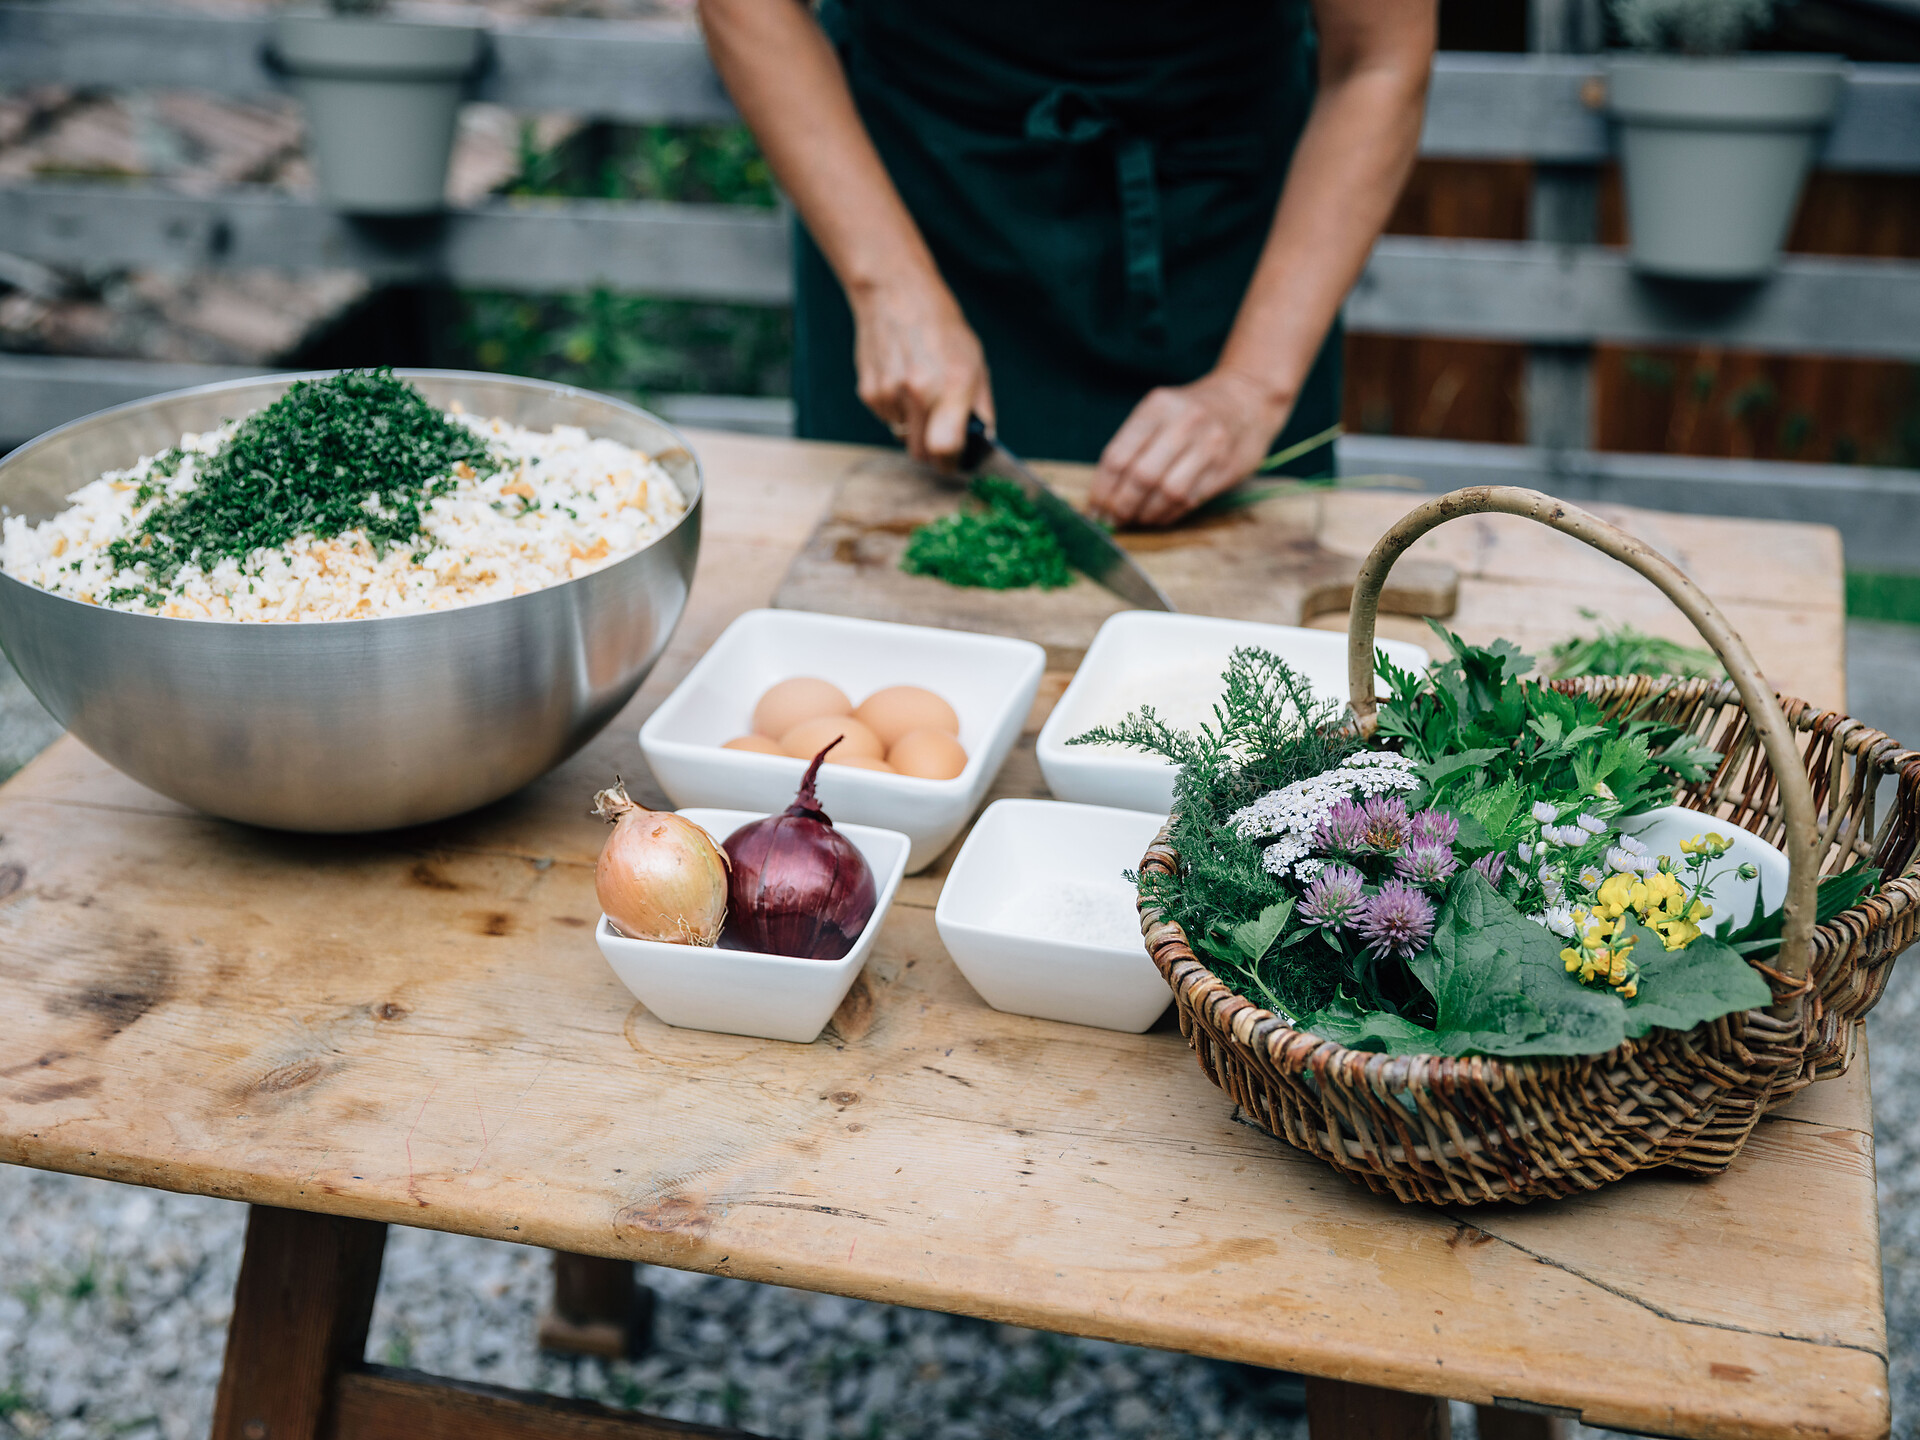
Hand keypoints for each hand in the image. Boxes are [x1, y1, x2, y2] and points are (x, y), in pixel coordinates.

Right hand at [850, 279, 993, 467]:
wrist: (897, 295)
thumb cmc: (942, 328)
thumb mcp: (976, 365)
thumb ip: (981, 409)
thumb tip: (981, 445)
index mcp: (951, 386)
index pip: (946, 450)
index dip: (951, 464)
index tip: (955, 462)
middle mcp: (918, 393)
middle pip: (921, 454)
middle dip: (933, 453)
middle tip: (942, 437)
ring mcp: (890, 394)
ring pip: (903, 437)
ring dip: (915, 427)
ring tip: (920, 392)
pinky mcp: (869, 393)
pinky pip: (887, 419)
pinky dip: (897, 411)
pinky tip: (902, 382)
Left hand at [1089, 369, 1288, 527]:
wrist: (1248, 397)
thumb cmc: (1192, 411)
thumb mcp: (1160, 411)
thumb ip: (1133, 445)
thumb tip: (1103, 493)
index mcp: (1158, 406)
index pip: (1118, 456)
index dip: (1101, 490)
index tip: (1094, 509)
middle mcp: (1184, 423)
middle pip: (1141, 477)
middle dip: (1121, 506)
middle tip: (1112, 521)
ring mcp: (1209, 445)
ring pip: (1167, 492)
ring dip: (1146, 514)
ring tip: (1136, 519)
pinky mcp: (1226, 467)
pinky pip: (1190, 500)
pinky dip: (1168, 514)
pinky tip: (1158, 515)